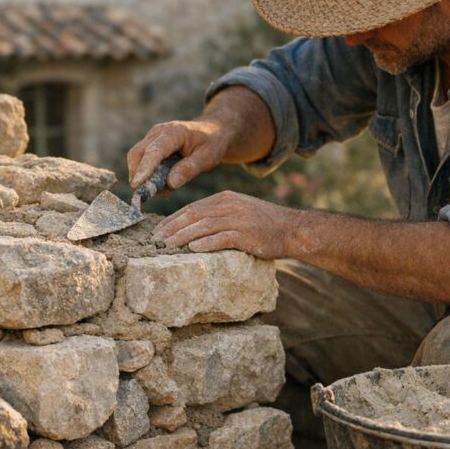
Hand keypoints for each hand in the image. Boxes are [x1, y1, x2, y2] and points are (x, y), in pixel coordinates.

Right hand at [127, 119, 230, 188]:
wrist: (212, 130)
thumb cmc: (211, 143)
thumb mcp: (208, 157)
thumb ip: (189, 169)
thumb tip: (170, 183)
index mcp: (174, 132)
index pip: (154, 151)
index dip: (144, 168)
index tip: (137, 184)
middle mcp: (158, 132)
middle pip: (137, 153)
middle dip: (138, 175)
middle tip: (148, 194)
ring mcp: (152, 137)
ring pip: (136, 157)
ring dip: (142, 176)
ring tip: (162, 190)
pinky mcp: (150, 144)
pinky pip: (141, 160)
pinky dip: (146, 174)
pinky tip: (162, 183)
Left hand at [152, 191, 297, 259]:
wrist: (293, 229)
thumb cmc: (264, 224)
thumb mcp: (239, 211)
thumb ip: (218, 214)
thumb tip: (193, 227)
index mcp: (225, 199)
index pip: (192, 208)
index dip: (173, 219)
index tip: (159, 231)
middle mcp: (229, 206)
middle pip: (193, 216)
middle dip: (172, 228)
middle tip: (156, 240)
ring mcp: (238, 219)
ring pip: (203, 227)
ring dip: (183, 237)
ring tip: (167, 247)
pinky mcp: (246, 234)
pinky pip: (221, 238)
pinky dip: (205, 243)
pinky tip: (193, 249)